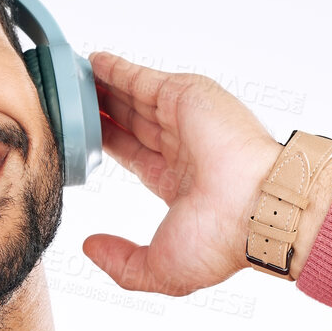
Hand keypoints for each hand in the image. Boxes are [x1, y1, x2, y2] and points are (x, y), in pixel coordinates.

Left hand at [85, 51, 284, 294]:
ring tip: (74, 79)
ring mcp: (186, 119)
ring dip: (105, 87)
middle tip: (71, 102)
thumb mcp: (161, 268)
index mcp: (181, 183)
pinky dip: (118, 69)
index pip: (134, 156)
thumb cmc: (222, 241)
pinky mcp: (186, 95)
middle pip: (132, 123)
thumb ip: (122, 262)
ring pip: (134, 98)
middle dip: (103, 112)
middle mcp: (183, 148)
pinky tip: (94, 62)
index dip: (107, 144)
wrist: (260, 208)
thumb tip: (90, 247)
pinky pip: (143, 79)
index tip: (81, 137)